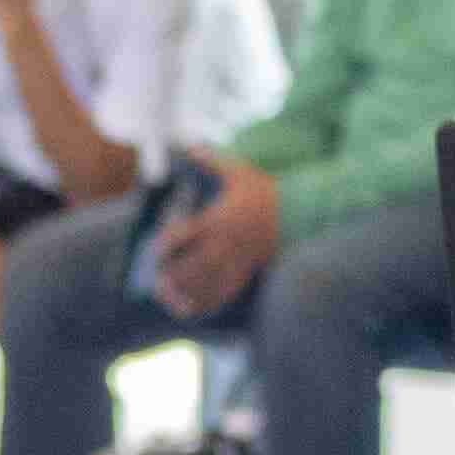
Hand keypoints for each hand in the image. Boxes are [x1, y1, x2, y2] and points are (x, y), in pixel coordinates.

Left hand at [150, 157, 278, 317]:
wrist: (298, 211)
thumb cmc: (264, 191)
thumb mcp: (239, 172)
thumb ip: (211, 161)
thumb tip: (188, 146)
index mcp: (219, 219)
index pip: (185, 236)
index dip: (166, 245)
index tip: (155, 250)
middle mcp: (226, 243)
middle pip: (192, 266)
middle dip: (171, 275)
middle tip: (156, 278)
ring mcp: (237, 261)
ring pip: (206, 284)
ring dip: (183, 293)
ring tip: (165, 296)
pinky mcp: (247, 272)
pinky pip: (224, 293)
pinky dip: (204, 304)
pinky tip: (187, 308)